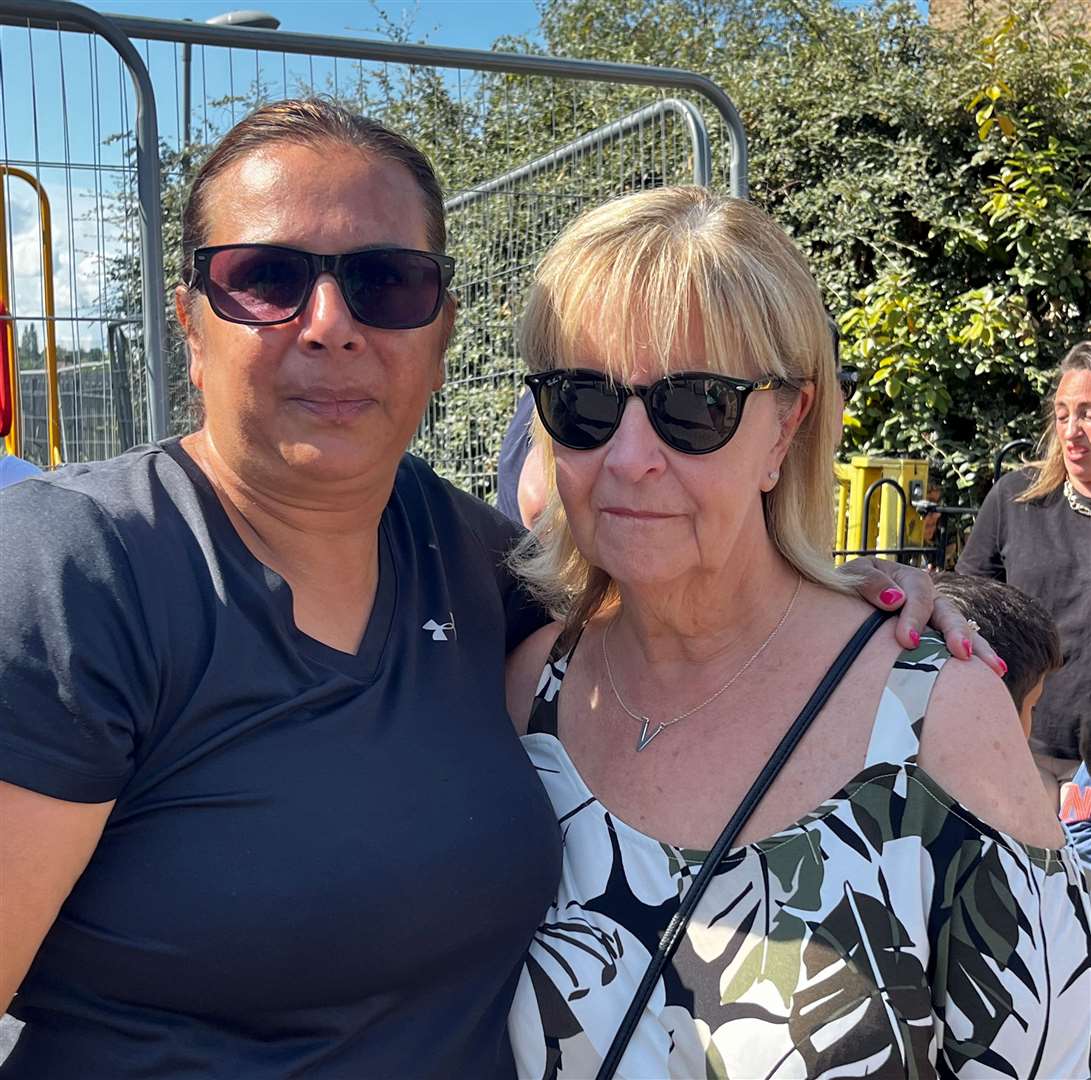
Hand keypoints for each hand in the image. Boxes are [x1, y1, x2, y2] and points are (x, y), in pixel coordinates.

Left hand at [840, 558, 1004, 674]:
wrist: (842, 602)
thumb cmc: (847, 589)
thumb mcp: (852, 577)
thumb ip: (870, 583)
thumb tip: (894, 599)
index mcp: (907, 579)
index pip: (918, 595)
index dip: (914, 617)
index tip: (908, 641)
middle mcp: (927, 598)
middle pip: (947, 612)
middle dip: (956, 632)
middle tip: (962, 653)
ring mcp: (934, 618)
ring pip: (960, 630)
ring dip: (978, 648)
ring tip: (996, 669)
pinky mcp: (934, 638)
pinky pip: (956, 647)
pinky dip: (976, 658)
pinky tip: (995, 674)